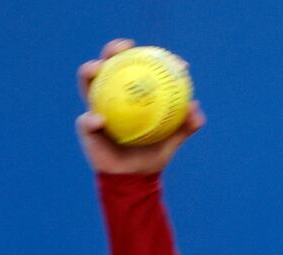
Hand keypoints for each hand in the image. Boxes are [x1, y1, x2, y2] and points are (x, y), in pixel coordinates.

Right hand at [75, 39, 204, 174]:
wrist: (135, 179)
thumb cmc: (152, 156)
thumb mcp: (172, 140)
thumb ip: (186, 125)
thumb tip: (196, 107)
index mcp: (128, 96)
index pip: (133, 69)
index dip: (144, 56)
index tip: (160, 54)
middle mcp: (110, 97)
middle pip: (107, 65)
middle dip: (112, 50)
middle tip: (123, 47)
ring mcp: (95, 109)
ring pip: (87, 83)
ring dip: (90, 71)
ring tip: (99, 69)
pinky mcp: (86, 128)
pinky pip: (86, 121)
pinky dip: (92, 119)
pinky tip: (100, 119)